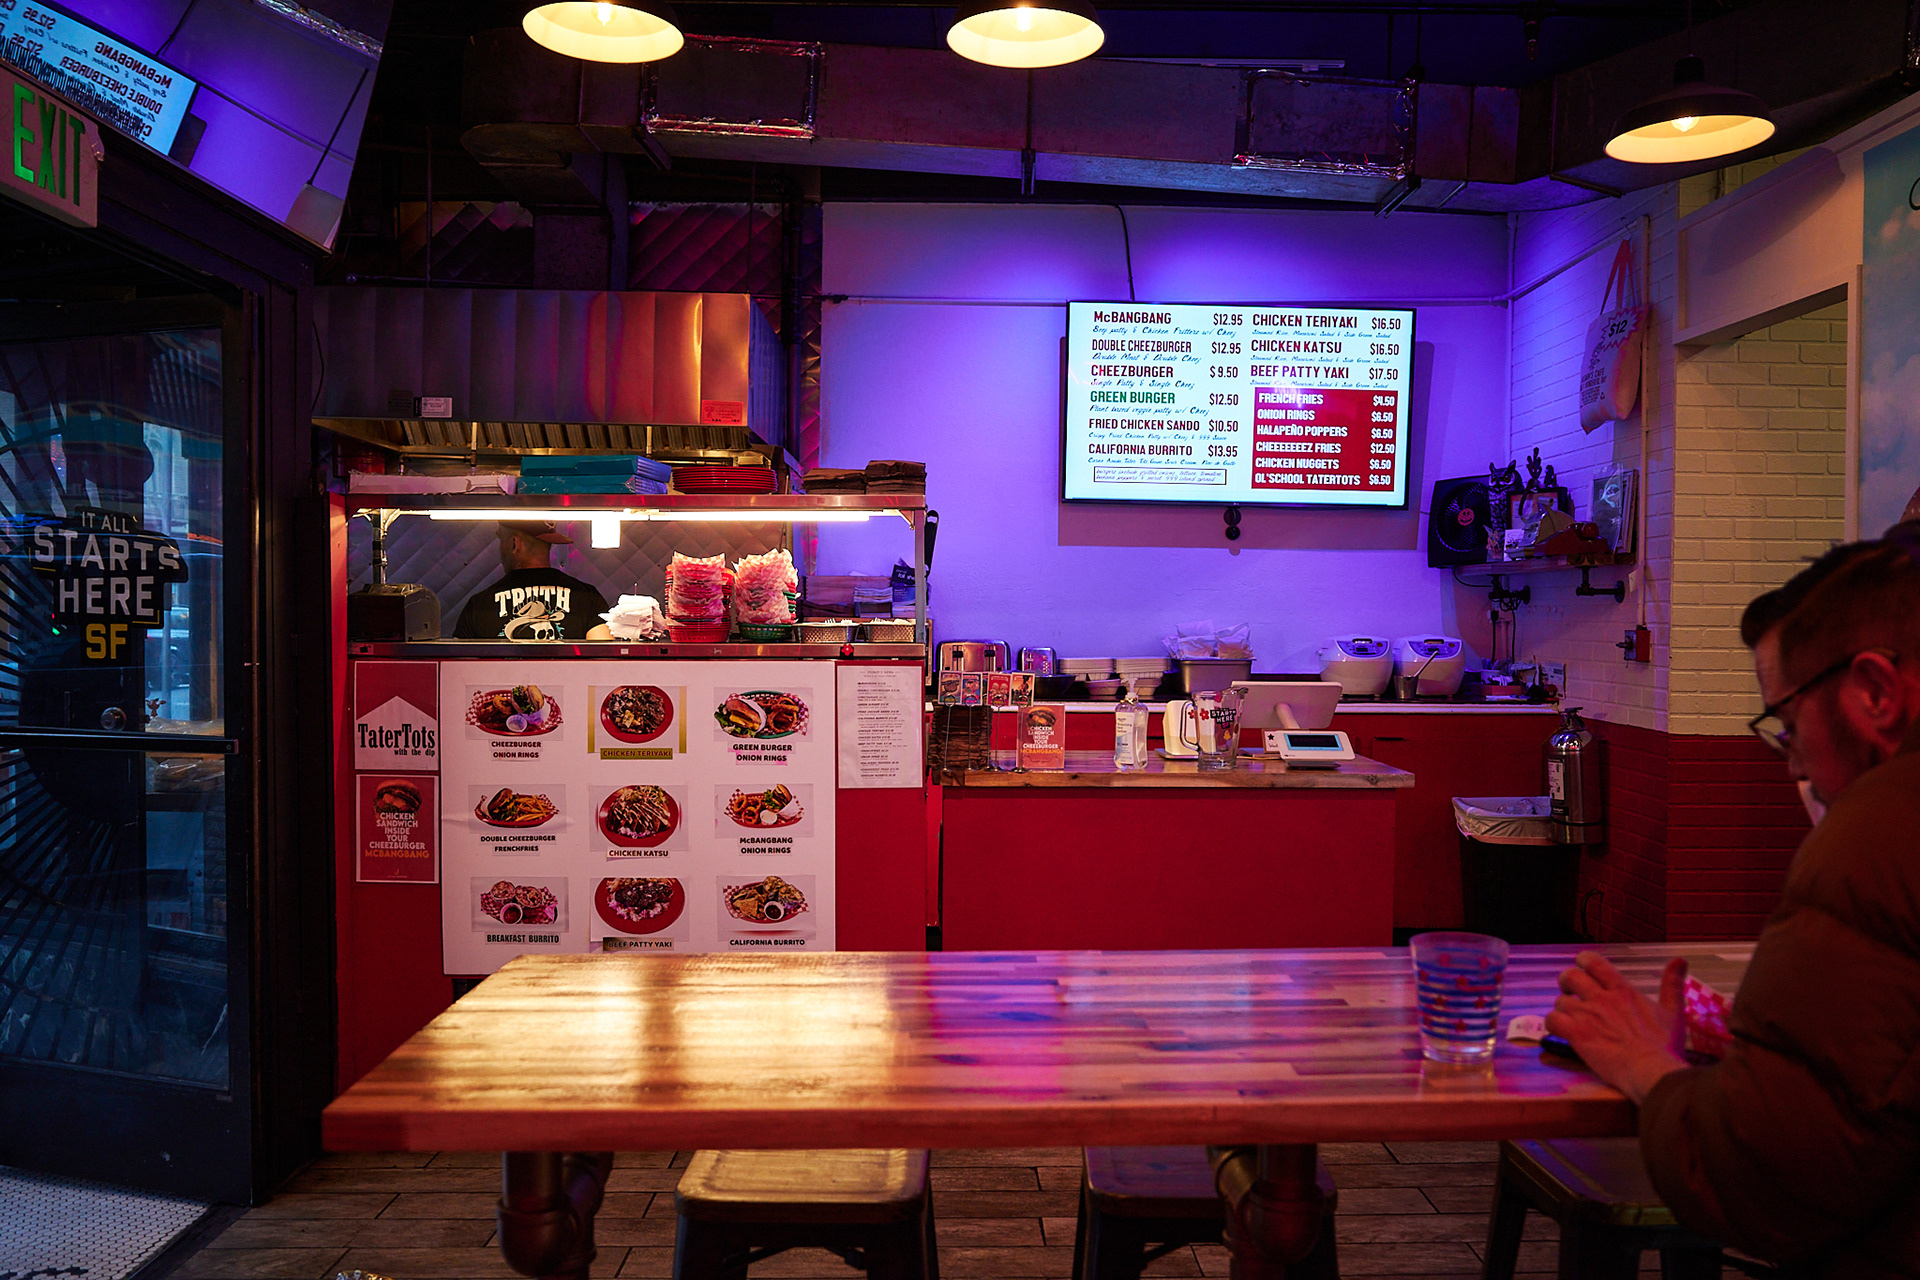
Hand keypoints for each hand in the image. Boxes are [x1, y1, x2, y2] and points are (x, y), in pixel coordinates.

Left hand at [1544, 951, 1689, 1103]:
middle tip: (1572, 994)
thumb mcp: (1673, 1011)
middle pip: (1570, 976)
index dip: (1583, 962)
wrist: (1652, 1072)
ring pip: (1560, 1000)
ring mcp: (1587, 1015)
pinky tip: (1562, 1032)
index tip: (1583, 970)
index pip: (1593, 962)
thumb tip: (1680, 960)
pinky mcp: (1576, 1034)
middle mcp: (1602, 998)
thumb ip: (1672, 984)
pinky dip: (1553, 1024)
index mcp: (1622, 990)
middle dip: (1566, 983)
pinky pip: (1552, 1020)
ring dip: (1562, 1009)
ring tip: (1571, 1019)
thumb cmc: (1664, 1047)